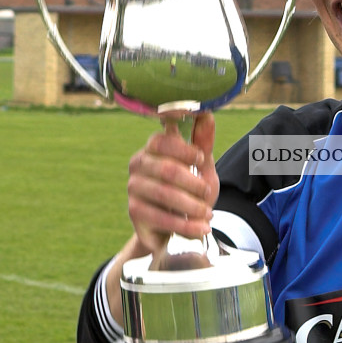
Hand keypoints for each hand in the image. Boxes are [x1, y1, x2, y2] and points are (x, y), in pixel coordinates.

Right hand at [127, 113, 218, 256]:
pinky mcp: (134, 211)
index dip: (183, 149)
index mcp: (152, 149)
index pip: (160, 141)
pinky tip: (200, 229)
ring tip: (208, 215)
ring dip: (192, 206)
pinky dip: (186, 225)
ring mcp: (133, 188)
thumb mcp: (200, 166)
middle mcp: (138, 165)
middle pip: (166, 170)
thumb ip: (203, 142)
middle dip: (194, 183)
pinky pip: (162, 217)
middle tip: (208, 193)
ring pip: (165, 194)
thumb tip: (207, 113)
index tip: (202, 159)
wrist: (176, 225)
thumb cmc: (189, 190)